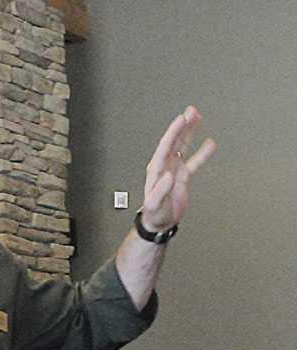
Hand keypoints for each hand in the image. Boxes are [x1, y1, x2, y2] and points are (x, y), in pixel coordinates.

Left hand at [141, 106, 216, 231]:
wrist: (160, 222)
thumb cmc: (154, 213)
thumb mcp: (154, 203)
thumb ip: (160, 189)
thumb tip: (168, 175)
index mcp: (156, 170)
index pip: (165, 146)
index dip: (173, 132)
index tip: (181, 120)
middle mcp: (164, 166)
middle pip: (174, 141)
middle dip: (182, 126)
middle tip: (191, 111)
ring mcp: (174, 169)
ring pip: (183, 146)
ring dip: (189, 133)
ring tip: (197, 118)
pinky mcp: (182, 176)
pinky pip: (194, 161)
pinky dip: (202, 153)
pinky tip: (210, 143)